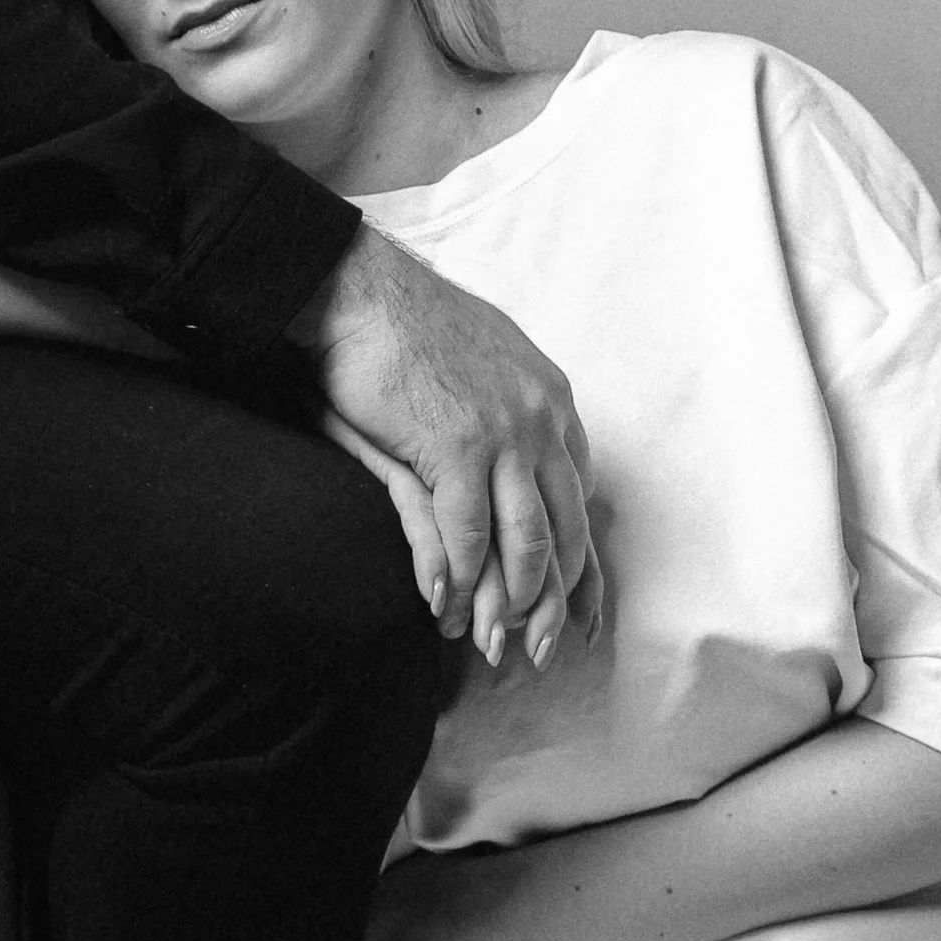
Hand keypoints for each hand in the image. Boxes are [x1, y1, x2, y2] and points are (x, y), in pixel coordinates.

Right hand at [298, 224, 602, 668]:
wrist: (359, 288)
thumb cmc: (407, 327)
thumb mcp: (484, 364)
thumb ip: (510, 415)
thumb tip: (523, 456)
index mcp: (551, 401)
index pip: (580, 499)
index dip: (580, 562)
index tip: (580, 608)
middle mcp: (542, 420)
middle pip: (565, 533)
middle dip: (555, 602)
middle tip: (542, 652)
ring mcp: (503, 435)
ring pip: (525, 545)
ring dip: (508, 604)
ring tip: (489, 643)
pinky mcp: (456, 448)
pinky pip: (465, 536)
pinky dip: (455, 581)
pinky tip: (442, 608)